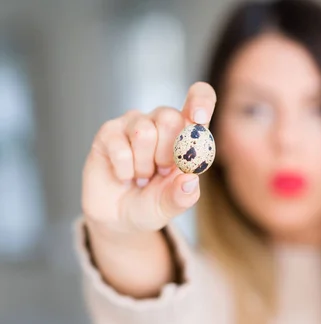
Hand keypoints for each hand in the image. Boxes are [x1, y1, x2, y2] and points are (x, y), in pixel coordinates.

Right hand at [82, 82, 216, 236]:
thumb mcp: (172, 206)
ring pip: (144, 133)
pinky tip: (124, 176)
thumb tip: (190, 179)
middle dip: (167, 154)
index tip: (199, 121)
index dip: (201, 102)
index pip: (200, 98)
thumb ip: (184, 195)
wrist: (120, 218)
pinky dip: (124, 171)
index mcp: (187, 133)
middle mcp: (161, 123)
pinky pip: (120, 148)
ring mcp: (134, 124)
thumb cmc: (152, 203)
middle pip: (170, 117)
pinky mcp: (109, 132)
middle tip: (160, 171)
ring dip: (143, 166)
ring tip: (141, 177)